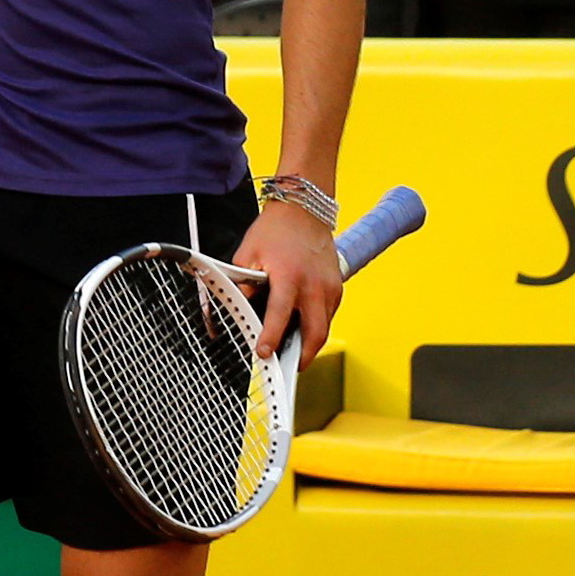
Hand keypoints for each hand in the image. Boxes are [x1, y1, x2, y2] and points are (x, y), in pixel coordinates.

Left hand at [236, 196, 342, 363]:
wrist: (304, 207)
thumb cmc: (275, 229)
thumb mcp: (248, 254)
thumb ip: (242, 283)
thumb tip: (237, 309)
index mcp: (289, 277)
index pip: (280, 316)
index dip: (271, 338)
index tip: (263, 353)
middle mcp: (314, 285)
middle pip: (315, 333)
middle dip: (302, 357)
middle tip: (288, 368)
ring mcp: (329, 286)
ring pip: (324, 327)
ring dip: (310, 343)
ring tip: (294, 353)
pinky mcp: (337, 285)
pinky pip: (329, 314)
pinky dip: (318, 325)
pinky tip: (304, 327)